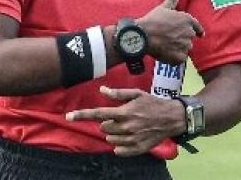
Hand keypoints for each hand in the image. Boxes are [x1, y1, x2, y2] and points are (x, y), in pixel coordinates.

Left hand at [65, 86, 186, 155]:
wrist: (172, 118)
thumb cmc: (153, 103)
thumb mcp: (136, 93)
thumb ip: (118, 94)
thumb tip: (101, 90)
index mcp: (124, 112)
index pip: (98, 114)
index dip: (81, 115)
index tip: (68, 117)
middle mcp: (126, 127)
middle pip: (103, 128)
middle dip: (107, 123)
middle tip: (119, 117)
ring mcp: (132, 139)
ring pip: (110, 139)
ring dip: (113, 133)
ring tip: (126, 126)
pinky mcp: (137, 149)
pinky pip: (119, 151)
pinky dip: (119, 145)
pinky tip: (128, 137)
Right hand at [137, 0, 203, 63]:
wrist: (143, 36)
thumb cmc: (153, 20)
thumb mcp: (163, 8)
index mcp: (187, 20)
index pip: (197, 27)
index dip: (198, 30)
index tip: (200, 34)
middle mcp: (189, 33)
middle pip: (189, 38)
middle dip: (183, 38)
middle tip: (171, 38)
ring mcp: (185, 46)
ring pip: (185, 48)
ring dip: (179, 48)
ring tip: (167, 46)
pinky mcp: (179, 57)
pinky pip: (180, 58)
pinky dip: (175, 57)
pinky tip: (166, 54)